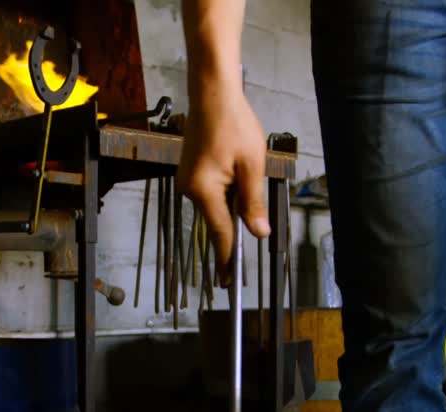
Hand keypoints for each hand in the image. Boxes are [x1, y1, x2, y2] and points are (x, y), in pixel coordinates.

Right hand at [176, 85, 270, 286]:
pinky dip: (226, 189)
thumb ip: (253, 202)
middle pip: (218, 219)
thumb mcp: (252, 166)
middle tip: (248, 179)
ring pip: (216, 205)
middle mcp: (190, 190)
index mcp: (204, 191)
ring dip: (233, 198)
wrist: (212, 94)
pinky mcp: (191, 173)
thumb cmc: (234, 124)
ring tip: (242, 160)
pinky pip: (211, 192)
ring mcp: (188, 181)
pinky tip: (235, 165)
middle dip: (237, 215)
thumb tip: (258, 233)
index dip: (228, 258)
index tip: (228, 283)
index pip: (220, 234)